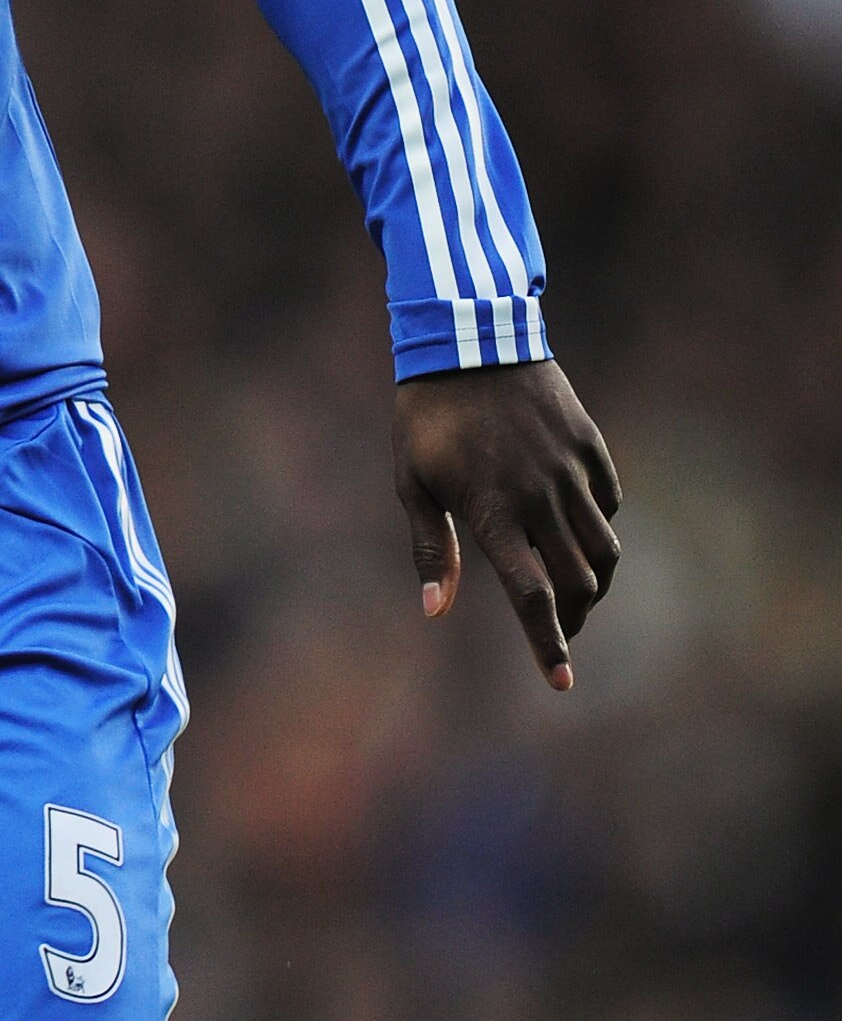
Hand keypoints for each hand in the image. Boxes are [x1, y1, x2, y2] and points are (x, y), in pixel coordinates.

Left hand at [393, 358, 621, 691]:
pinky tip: (578, 532)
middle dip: (573, 618)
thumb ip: (431, 548)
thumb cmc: (427, 417)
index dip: (548, 644)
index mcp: (494, 513)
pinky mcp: (589, 445)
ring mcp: (570, 470)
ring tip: (575, 592)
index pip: (532, 596)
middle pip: (577, 581)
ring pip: (604, 547)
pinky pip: (608, 501)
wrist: (469, 338)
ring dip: (593, 580)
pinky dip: (599, 527)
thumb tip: (436, 611)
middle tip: (560, 631)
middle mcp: (541, 497)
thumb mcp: (412, 483)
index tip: (561, 681)